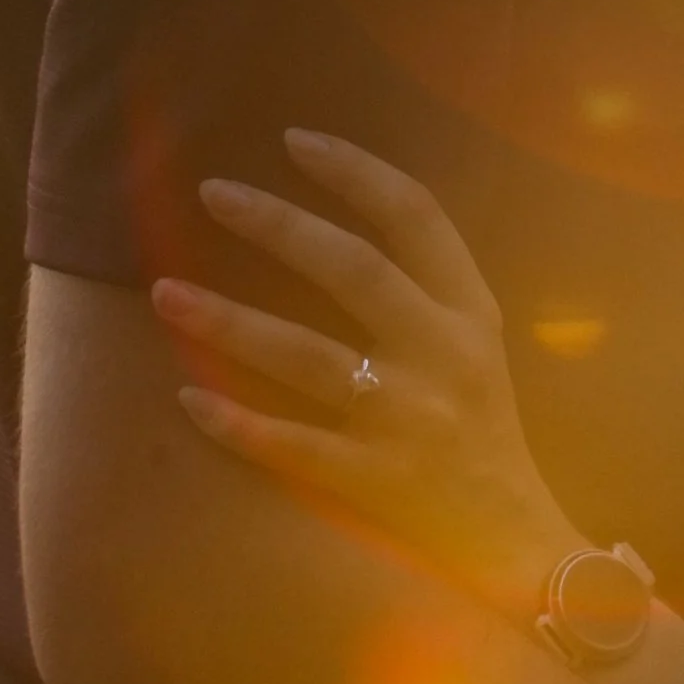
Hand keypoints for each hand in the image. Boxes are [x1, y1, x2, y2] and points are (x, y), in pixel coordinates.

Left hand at [150, 132, 578, 607]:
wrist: (520, 544)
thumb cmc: (484, 435)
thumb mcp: (478, 349)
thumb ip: (427, 293)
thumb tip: (333, 224)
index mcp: (471, 315)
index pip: (418, 218)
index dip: (356, 172)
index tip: (294, 139)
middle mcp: (444, 356)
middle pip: (353, 270)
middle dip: (278, 225)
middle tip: (214, 192)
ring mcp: (409, 420)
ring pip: (306, 356)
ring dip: (229, 322)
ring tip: (164, 292)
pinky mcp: (378, 482)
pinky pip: (293, 446)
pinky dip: (237, 422)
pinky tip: (187, 399)